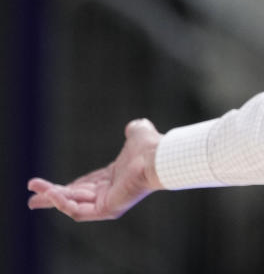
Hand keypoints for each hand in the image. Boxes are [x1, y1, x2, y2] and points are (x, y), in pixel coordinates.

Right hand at [27, 119, 164, 220]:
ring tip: (34, 192)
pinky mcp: (106, 210)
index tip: (45, 186)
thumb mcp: (137, 134)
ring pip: (72, 205)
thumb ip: (133, 130)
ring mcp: (107, 203)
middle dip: (52, 198)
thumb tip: (134, 126)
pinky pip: (78, 211)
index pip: (83, 187)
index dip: (65, 187)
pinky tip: (51, 192)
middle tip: (31, 199)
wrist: (157, 156)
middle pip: (74, 199)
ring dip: (52, 198)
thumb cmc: (150, 146)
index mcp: (112, 179)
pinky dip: (63, 203)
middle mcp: (109, 193)